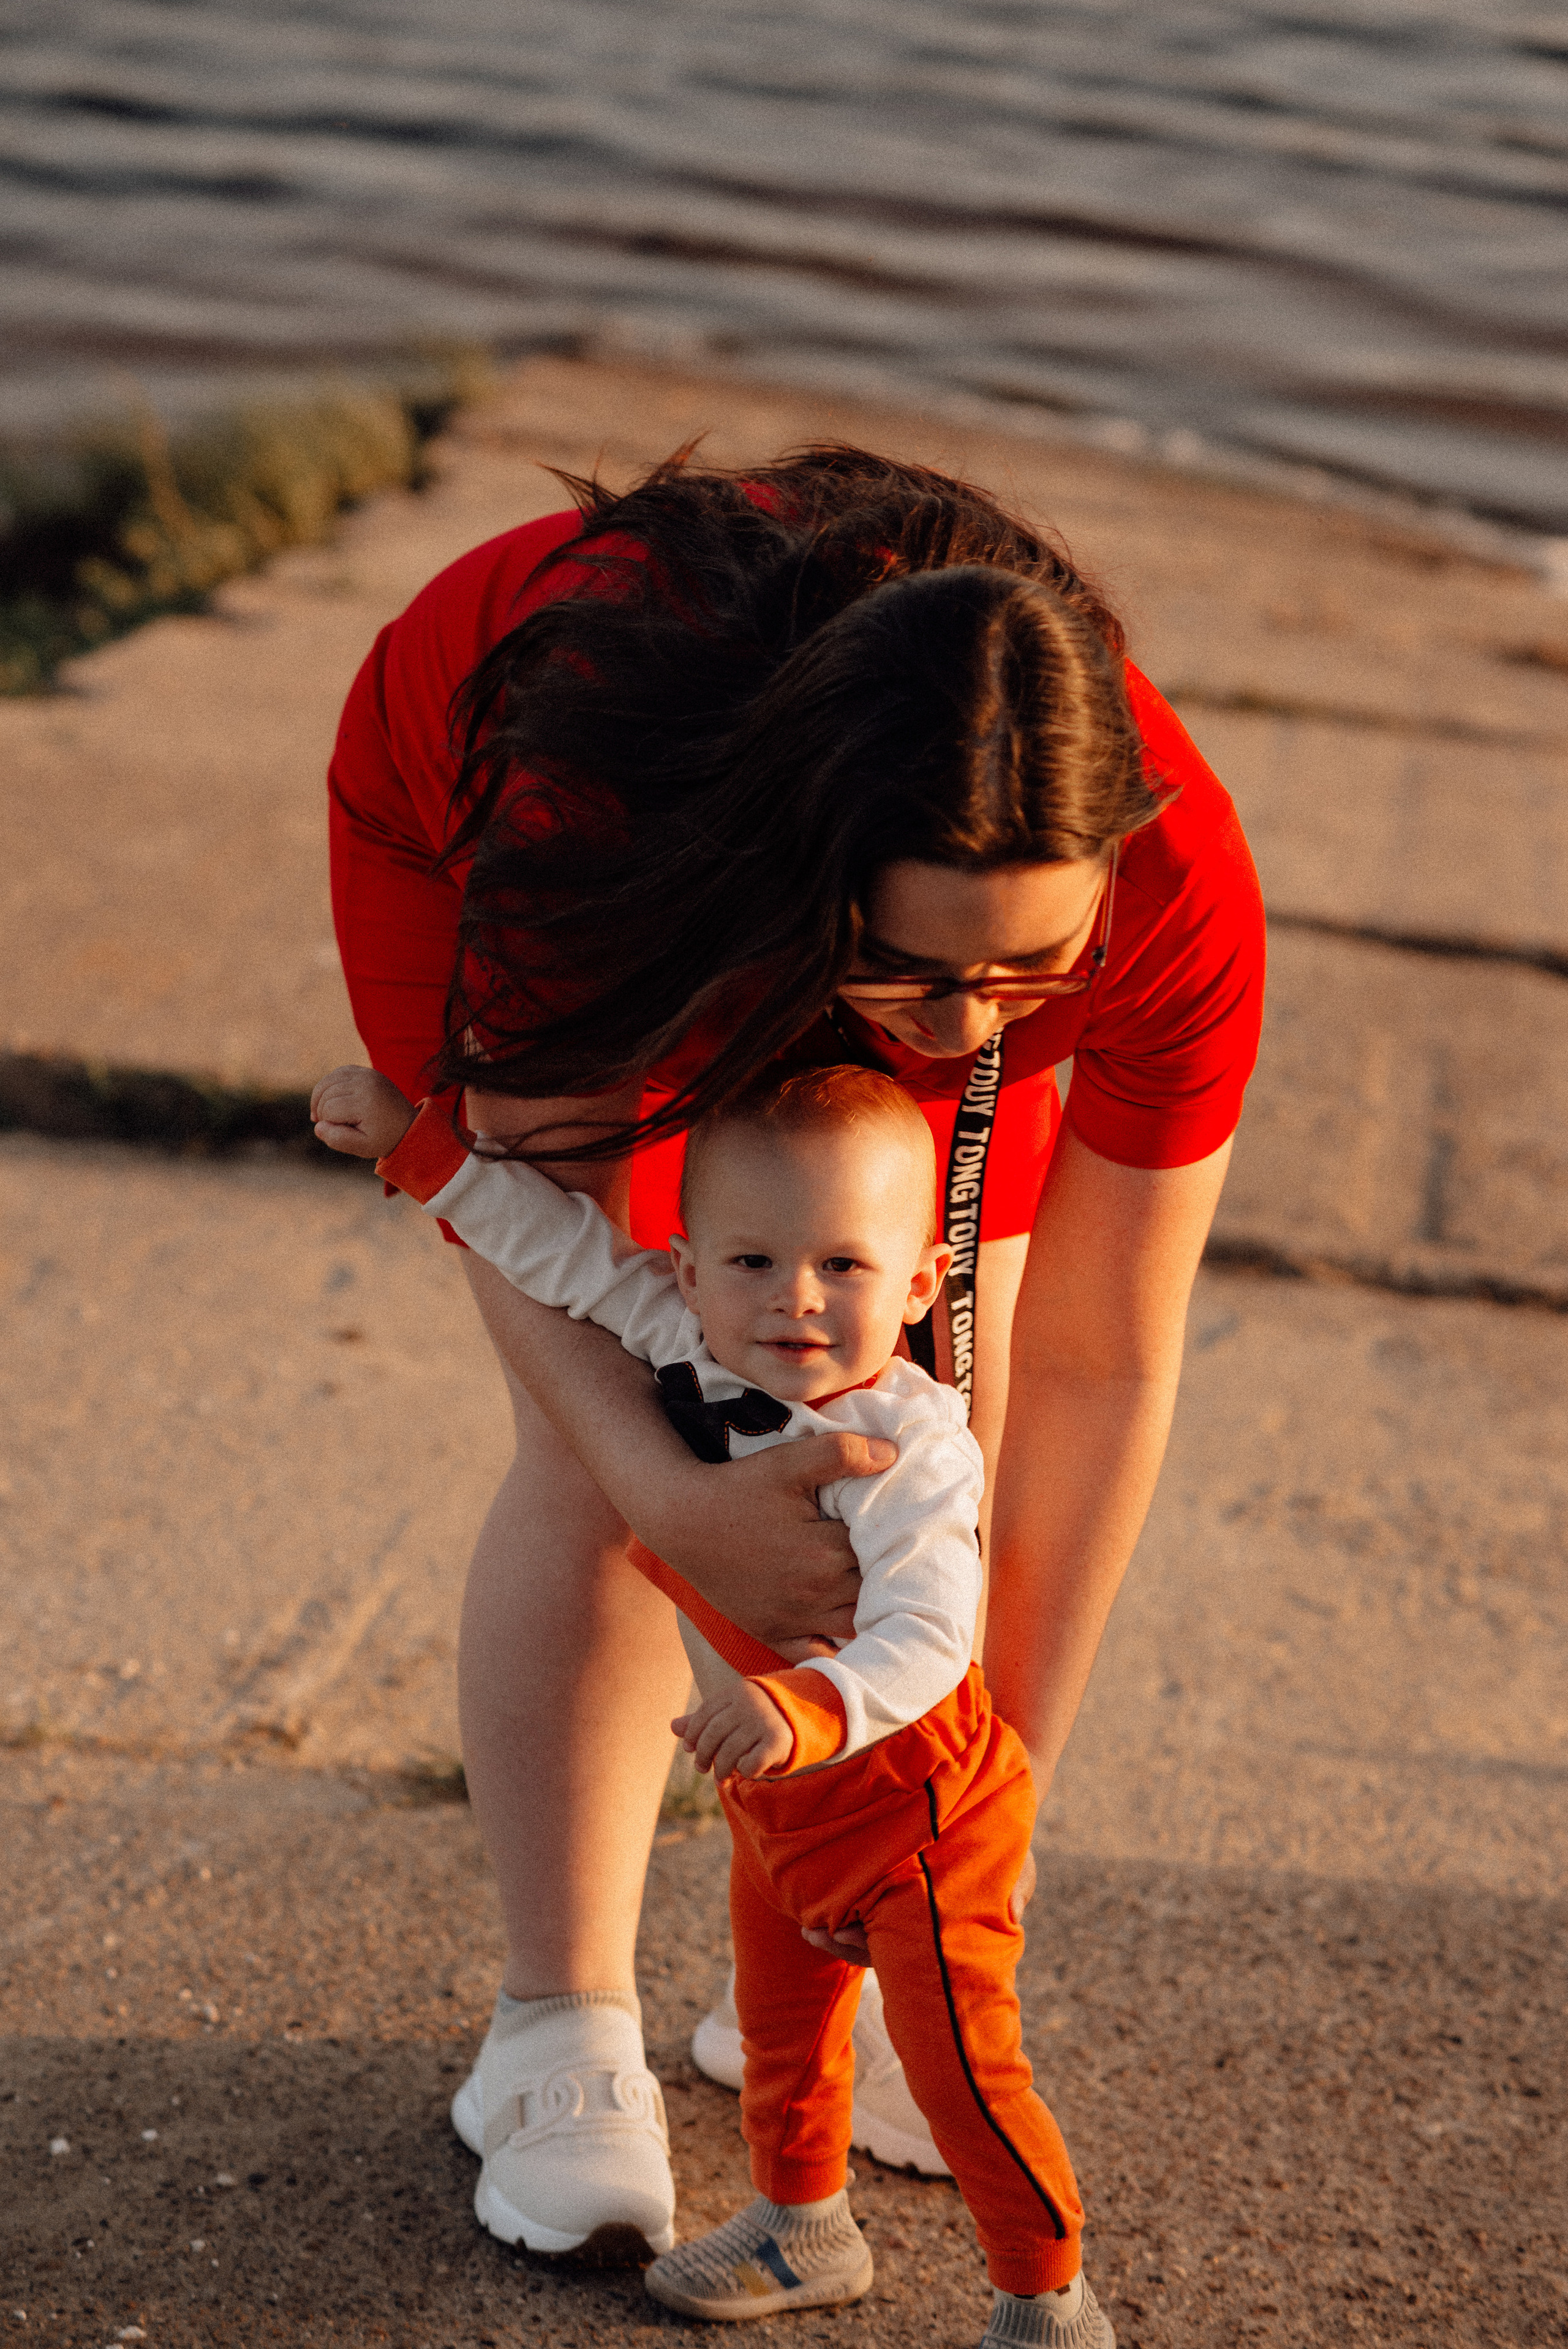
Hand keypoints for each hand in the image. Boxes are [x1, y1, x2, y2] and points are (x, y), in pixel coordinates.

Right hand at [311, 1065, 416, 1159]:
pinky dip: (330, 1085)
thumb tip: (317, 1126)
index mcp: (366, 1102)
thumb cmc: (384, 1138)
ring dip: (321, 1098)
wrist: (408, 1125)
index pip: (329, 1110)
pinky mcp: (367, 1071)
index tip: (343, 1132)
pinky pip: (338, 1073)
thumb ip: (337, 1140)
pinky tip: (333, 1099)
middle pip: (325, 1094)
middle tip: (335, 1126)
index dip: (328, 1123)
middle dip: (323, 1111)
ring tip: (325, 1114)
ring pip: (328, 1081)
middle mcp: (366, 1083)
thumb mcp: (362, 1147)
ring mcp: (367, 1074)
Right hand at [641, 1433, 895, 1648]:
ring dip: (869, 1611)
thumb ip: (841, 1454)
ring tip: (881, 1592)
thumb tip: (892, 1454)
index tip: (900, 1530)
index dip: (892, 1540)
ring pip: (853, 1627)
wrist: (681, 1520)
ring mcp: (791, 1619)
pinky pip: (815, 1656)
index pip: (881, 1553)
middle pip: (872, 1592)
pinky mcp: (772, 1632)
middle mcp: (812, 1594)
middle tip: (896, 1560)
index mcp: (822, 1553)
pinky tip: (851, 1638)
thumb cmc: (736, 1487)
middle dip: (885, 1576)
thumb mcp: (787, 1461)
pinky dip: (836, 1651)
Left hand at [673, 1684, 792, 1780]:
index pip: (704, 1715)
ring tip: (721, 1779)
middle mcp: (750, 1704)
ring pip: (729, 1752)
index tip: (689, 1749)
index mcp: (736, 1692)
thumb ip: (703, 1721)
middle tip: (701, 1769)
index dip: (692, 1734)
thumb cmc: (753, 1718)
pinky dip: (744, 1772)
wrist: (797, 1719)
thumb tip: (673, 1727)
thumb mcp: (729, 1715)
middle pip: (713, 1734)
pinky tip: (745, 1771)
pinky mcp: (778, 1741)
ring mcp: (764, 1721)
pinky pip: (750, 1764)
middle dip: (703, 1755)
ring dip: (721, 1770)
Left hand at [798, 1843, 1037, 1967]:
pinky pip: (862, 1907)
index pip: (899, 1950)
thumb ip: (1017, 1888)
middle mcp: (917, 1924)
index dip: (868, 1947)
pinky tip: (811, 1902)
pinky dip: (839, 1906)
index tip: (841, 1934)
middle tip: (812, 1933)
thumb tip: (1012, 1911)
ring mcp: (903, 1908)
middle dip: (843, 1942)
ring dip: (833, 1929)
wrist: (993, 1810)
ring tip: (805, 1927)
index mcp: (939, 1928)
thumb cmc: (1004, 1846)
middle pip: (873, 1947)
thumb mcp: (1019, 1866)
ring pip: (862, 1931)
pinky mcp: (893, 1884)